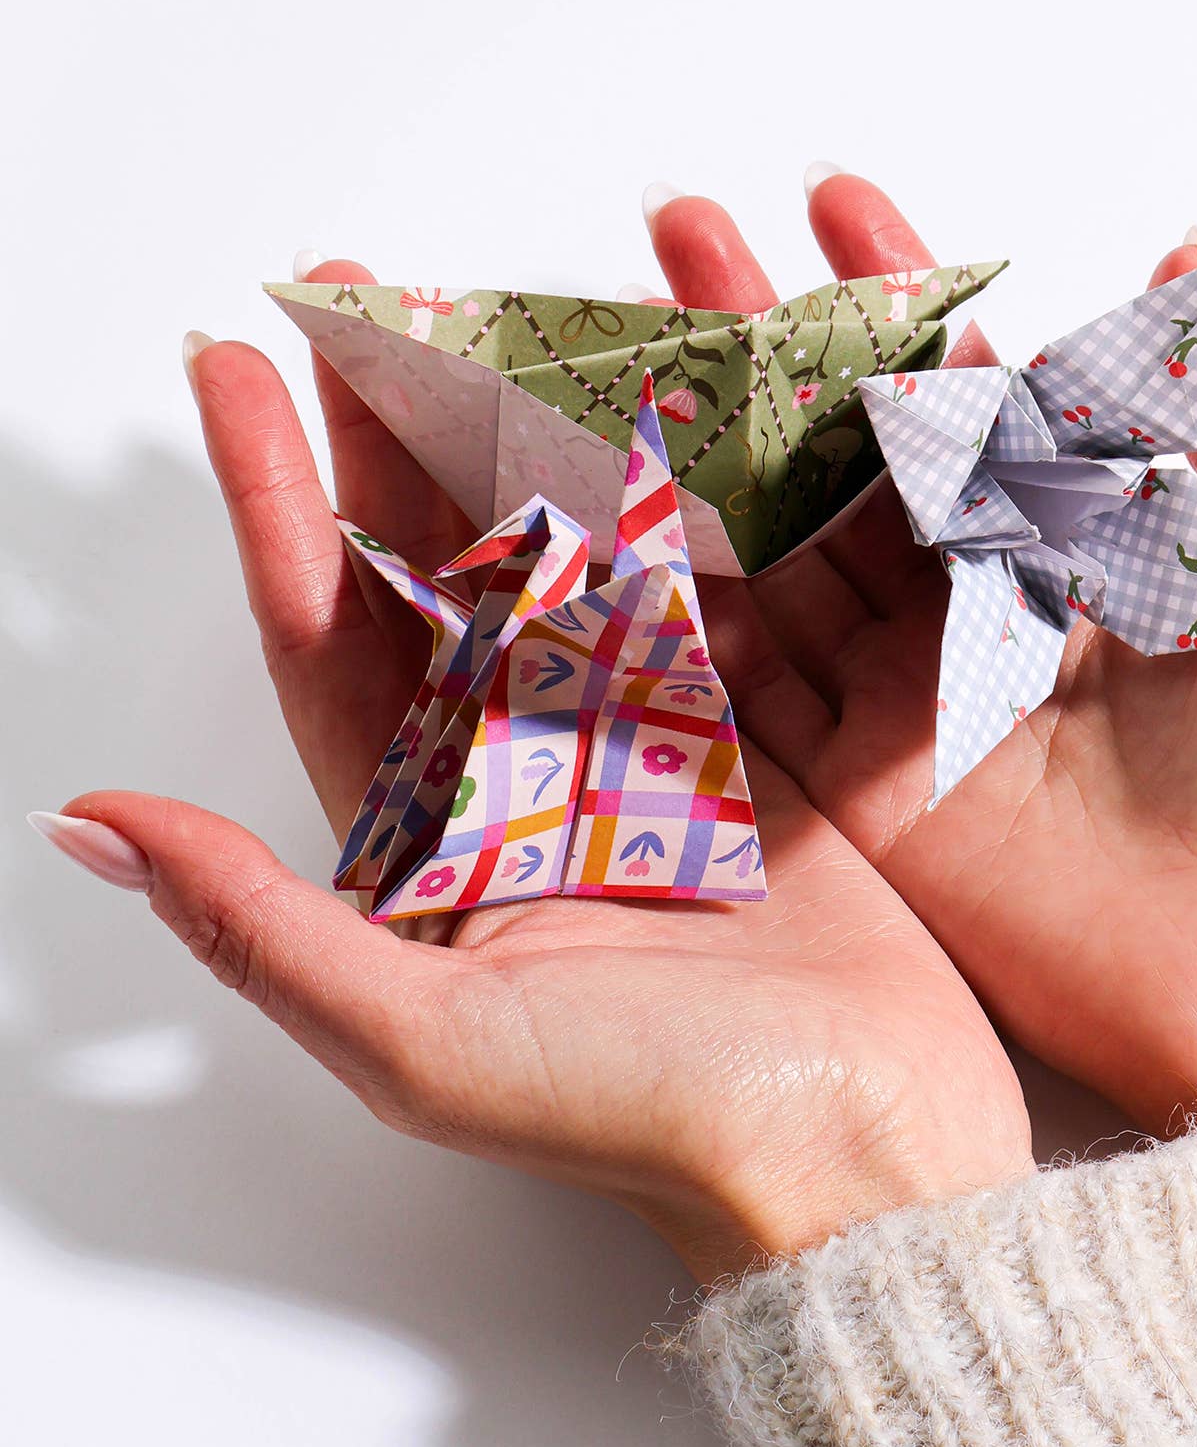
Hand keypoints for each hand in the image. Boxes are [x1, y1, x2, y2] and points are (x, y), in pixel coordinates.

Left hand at [38, 261, 1032, 1283]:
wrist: (854, 1145)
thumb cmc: (644, 1116)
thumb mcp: (426, 1041)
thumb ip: (262, 928)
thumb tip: (93, 828)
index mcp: (426, 847)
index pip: (325, 641)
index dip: (276, 503)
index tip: (236, 375)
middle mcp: (515, 789)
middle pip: (433, 574)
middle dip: (384, 437)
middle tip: (355, 301)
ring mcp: (629, 756)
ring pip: (556, 567)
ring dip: (512, 447)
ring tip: (484, 325)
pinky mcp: (734, 745)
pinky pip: (681, 598)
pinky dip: (656, 508)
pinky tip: (627, 419)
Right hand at [646, 174, 1196, 1128]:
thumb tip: (1184, 256)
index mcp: (1069, 547)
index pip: (961, 395)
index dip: (896, 297)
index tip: (833, 206)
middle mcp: (972, 613)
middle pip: (845, 458)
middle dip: (766, 349)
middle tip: (685, 242)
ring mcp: (904, 700)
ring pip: (782, 554)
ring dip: (706, 455)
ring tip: (630, 349)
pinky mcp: (856, 791)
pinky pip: (754, 687)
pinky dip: (691, 612)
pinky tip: (628, 519)